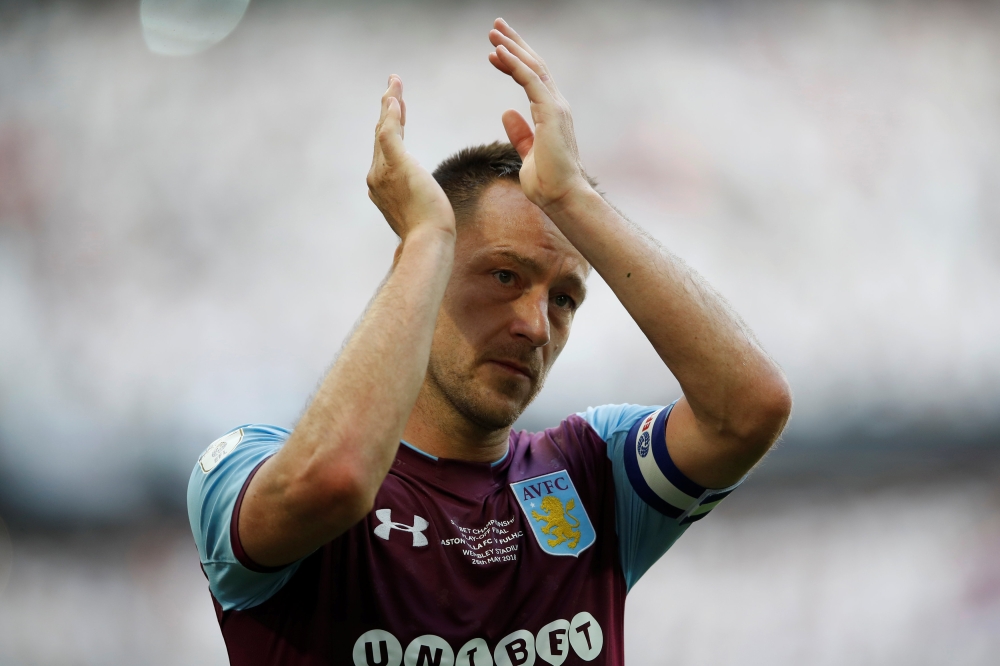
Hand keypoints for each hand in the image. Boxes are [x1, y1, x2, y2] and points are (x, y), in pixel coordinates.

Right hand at [367, 75, 455, 238]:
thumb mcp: (418, 214)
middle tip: (393, 89)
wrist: (427, 242)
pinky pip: (389, 133)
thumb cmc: (428, 235)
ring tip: (395, 84)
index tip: (399, 111)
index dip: (391, 127)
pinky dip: (391, 115)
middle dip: (388, 111)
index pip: (385, 150)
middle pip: (381, 136)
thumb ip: (413, 203)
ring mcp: (383, 171)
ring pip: (384, 130)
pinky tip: (395, 100)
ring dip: (390, 104)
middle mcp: (376, 177)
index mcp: (380, 187)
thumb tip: (422, 207)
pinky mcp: (397, 166)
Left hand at [488, 19, 592, 213]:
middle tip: (496, 26)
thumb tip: (507, 113)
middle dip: (515, 44)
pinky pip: (530, 80)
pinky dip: (514, 64)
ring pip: (532, 67)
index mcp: (551, 113)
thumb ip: (520, 132)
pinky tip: (499, 53)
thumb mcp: (527, 153)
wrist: (562, 197)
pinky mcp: (551, 112)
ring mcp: (555, 107)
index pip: (532, 79)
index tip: (495, 52)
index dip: (513, 62)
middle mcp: (556, 105)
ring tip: (493, 32)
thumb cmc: (548, 181)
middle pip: (534, 65)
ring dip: (512, 47)